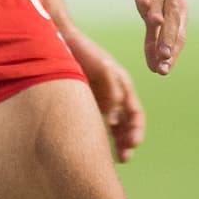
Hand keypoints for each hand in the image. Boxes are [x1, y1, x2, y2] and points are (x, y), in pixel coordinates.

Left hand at [62, 26, 145, 162]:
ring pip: (113, 125)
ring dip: (116, 141)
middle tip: (124, 158)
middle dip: (127, 141)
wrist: (62, 40)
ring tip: (115, 158)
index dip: (136, 130)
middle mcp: (114, 94)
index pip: (135, 113)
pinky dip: (100, 134)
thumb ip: (111, 91)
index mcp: (123, 85)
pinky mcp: (86, 100)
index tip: (132, 144)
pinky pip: (96, 121)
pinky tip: (96, 146)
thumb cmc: (83, 51)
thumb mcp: (102, 68)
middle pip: (126, 123)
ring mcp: (100, 98)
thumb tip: (114, 119)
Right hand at [117, 0, 188, 74]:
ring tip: (158, 33)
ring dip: (159, 17)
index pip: (179, 33)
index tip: (162, 71)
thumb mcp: (152, 12)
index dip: (172, 51)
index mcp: (176, 6)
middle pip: (172, 19)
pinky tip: (144, 7)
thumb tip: (156, 67)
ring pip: (158, 1)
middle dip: (168, 40)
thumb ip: (153, 38)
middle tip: (163, 62)